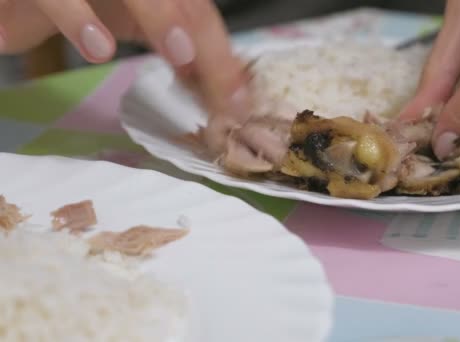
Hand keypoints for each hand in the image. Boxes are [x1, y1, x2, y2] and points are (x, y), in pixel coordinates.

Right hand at [0, 0, 250, 153]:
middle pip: (182, 0)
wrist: (16, 0)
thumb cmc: (79, 7)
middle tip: (223, 85)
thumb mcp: (133, 26)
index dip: (222, 58)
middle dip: (206, 40)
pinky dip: (79, 19)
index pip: (201, 14)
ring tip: (182, 56)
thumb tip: (217, 88)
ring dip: (161, 17)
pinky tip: (97, 48)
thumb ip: (173, 50)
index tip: (237, 103)